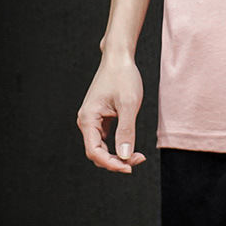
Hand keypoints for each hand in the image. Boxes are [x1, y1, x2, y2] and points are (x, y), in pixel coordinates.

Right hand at [77, 57, 145, 173]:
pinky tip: (130, 144)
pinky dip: (117, 144)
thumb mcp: (128, 104)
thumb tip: (125, 156)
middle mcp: (86, 121)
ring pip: (102, 147)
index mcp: (88, 119)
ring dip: (117, 154)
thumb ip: (126, 131)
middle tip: (138, 160)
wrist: (119, 57)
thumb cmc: (123, 76)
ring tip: (137, 155)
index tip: (129, 168)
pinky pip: (106, 138)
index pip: (94, 152)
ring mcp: (93, 119)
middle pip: (97, 153)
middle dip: (116, 161)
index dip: (111, 164)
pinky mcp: (100, 117)